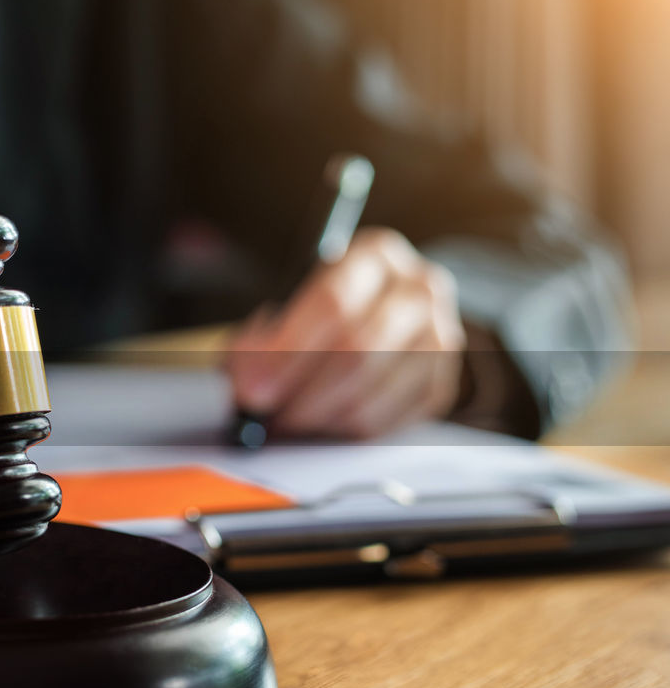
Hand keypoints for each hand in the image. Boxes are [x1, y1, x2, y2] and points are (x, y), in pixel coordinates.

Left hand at [226, 227, 465, 438]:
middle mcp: (418, 289)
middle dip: (302, 393)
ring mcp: (439, 336)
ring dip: (319, 418)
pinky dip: (343, 431)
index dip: (287, 352)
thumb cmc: (319, 313)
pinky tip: (320, 423)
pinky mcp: (441, 383)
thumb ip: (258, 341)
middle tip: (267, 416)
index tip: (252, 388)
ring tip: (286, 421)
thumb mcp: (284, 307)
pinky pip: (388, 421)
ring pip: (373, 392)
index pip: (333, 303)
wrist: (371, 316)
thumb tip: (247, 387)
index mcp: (374, 255)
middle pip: (359, 350)